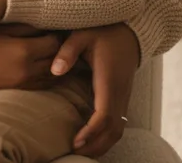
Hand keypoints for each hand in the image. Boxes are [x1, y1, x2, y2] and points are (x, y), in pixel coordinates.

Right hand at [0, 28, 61, 100]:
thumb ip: (22, 28)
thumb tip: (42, 26)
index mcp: (23, 50)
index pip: (53, 43)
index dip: (55, 34)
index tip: (53, 28)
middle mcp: (28, 70)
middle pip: (55, 59)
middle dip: (57, 49)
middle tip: (54, 39)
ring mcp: (24, 84)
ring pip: (51, 75)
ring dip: (53, 64)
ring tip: (48, 53)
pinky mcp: (18, 92)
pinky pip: (41, 85)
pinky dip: (45, 76)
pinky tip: (40, 67)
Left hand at [51, 23, 139, 157]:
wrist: (127, 31)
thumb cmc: (102, 32)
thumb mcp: (82, 35)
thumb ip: (67, 51)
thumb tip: (55, 70)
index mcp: (109, 80)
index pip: (104, 114)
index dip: (91, 131)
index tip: (76, 141)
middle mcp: (120, 92)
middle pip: (113, 129)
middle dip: (96, 145)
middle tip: (73, 152)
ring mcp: (123, 97)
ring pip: (118, 130)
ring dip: (103, 144)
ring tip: (81, 152)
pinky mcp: (122, 98)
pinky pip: (118, 123)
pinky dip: (107, 136)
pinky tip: (92, 141)